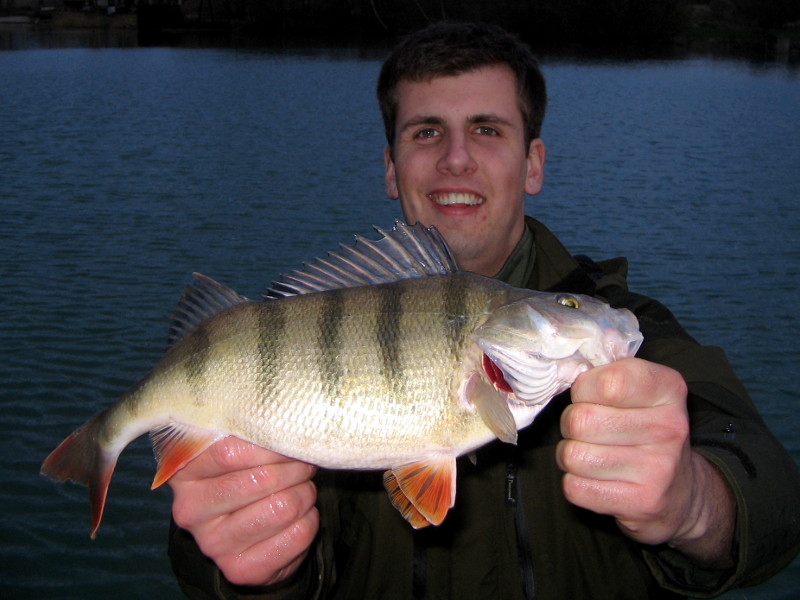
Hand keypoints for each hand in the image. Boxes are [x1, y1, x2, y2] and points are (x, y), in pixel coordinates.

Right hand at [168, 437, 318, 586]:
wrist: (244, 530)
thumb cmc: (244, 473)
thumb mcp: (236, 446)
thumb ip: (250, 430)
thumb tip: (288, 417)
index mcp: (184, 472)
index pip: (231, 450)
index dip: (271, 442)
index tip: (288, 436)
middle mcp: (190, 510)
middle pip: (263, 479)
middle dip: (296, 467)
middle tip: (302, 464)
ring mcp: (212, 544)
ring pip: (284, 507)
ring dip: (305, 493)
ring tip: (301, 488)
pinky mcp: (240, 569)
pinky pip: (297, 535)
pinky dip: (309, 520)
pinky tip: (299, 516)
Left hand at [556, 358, 734, 565]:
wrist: (681, 493)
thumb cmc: (644, 430)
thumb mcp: (640, 390)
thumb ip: (605, 371)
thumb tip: (566, 367)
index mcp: (668, 389)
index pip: (607, 382)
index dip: (584, 389)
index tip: (592, 397)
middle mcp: (669, 427)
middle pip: (580, 420)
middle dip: (572, 424)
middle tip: (589, 431)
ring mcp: (658, 468)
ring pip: (572, 455)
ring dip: (571, 456)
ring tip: (593, 455)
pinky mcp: (641, 503)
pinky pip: (575, 487)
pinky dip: (577, 484)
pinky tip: (598, 479)